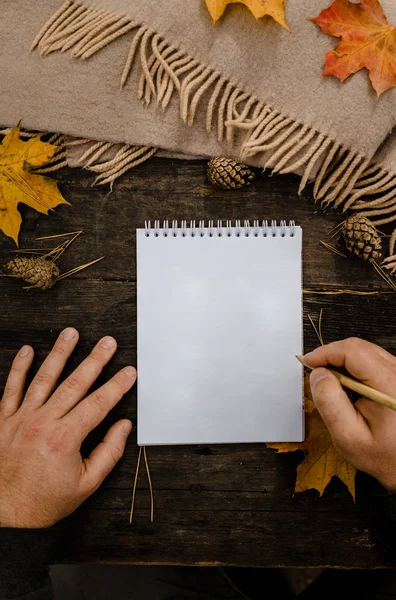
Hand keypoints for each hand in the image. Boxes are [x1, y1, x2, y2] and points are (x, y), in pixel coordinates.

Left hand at [0, 328, 135, 528]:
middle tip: (107, 343)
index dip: (116, 386)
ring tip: (71, 334)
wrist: (6, 515)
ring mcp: (21, 419)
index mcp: (65, 438)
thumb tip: (124, 427)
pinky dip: (19, 369)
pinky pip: (11, 389)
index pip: (98, 404)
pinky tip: (28, 352)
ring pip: (44, 378)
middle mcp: (43, 423)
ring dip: (59, 354)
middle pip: (74, 383)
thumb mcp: (86, 484)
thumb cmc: (45, 501)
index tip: (129, 372)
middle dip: (94, 360)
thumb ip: (109, 453)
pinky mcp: (3, 421)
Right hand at [304, 338, 395, 491]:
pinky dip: (354, 369)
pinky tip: (348, 388)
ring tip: (333, 386)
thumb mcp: (347, 435)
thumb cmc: (381, 455)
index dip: (326, 352)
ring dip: (343, 363)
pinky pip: (372, 361)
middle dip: (332, 357)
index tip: (308, 362)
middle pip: (358, 348)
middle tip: (316, 374)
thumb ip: (329, 402)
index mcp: (389, 386)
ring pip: (365, 352)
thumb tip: (318, 374)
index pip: (353, 351)